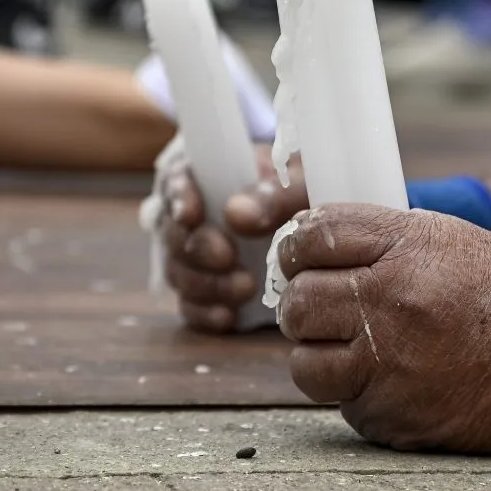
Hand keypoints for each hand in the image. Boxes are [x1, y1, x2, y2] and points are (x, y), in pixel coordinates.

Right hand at [160, 143, 307, 331]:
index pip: (175, 180)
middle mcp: (188, 215)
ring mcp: (192, 255)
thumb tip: (236, 213)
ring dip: (206, 284)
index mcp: (204, 175)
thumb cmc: (302, 193)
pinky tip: (228, 316)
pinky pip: (189, 306)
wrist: (317, 230)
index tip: (190, 215)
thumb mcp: (298, 184)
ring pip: (178, 272)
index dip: (178, 198)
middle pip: (173, 233)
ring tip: (246, 288)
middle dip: (197, 248)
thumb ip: (272, 194)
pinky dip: (205, 313)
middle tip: (227, 257)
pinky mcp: (202, 290)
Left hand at [276, 203, 490, 454]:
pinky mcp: (398, 419)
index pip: (313, 236)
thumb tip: (313, 248)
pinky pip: (344, 404)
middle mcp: (395, 302)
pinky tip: (395, 380)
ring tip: (352, 350)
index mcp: (410, 247)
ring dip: (319, 356)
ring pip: (304, 362)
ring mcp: (394, 366)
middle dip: (303, 305)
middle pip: (298, 301)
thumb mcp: (453, 241)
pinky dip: (357, 394)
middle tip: (324, 310)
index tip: (303, 260)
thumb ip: (383, 241)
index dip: (298, 248)